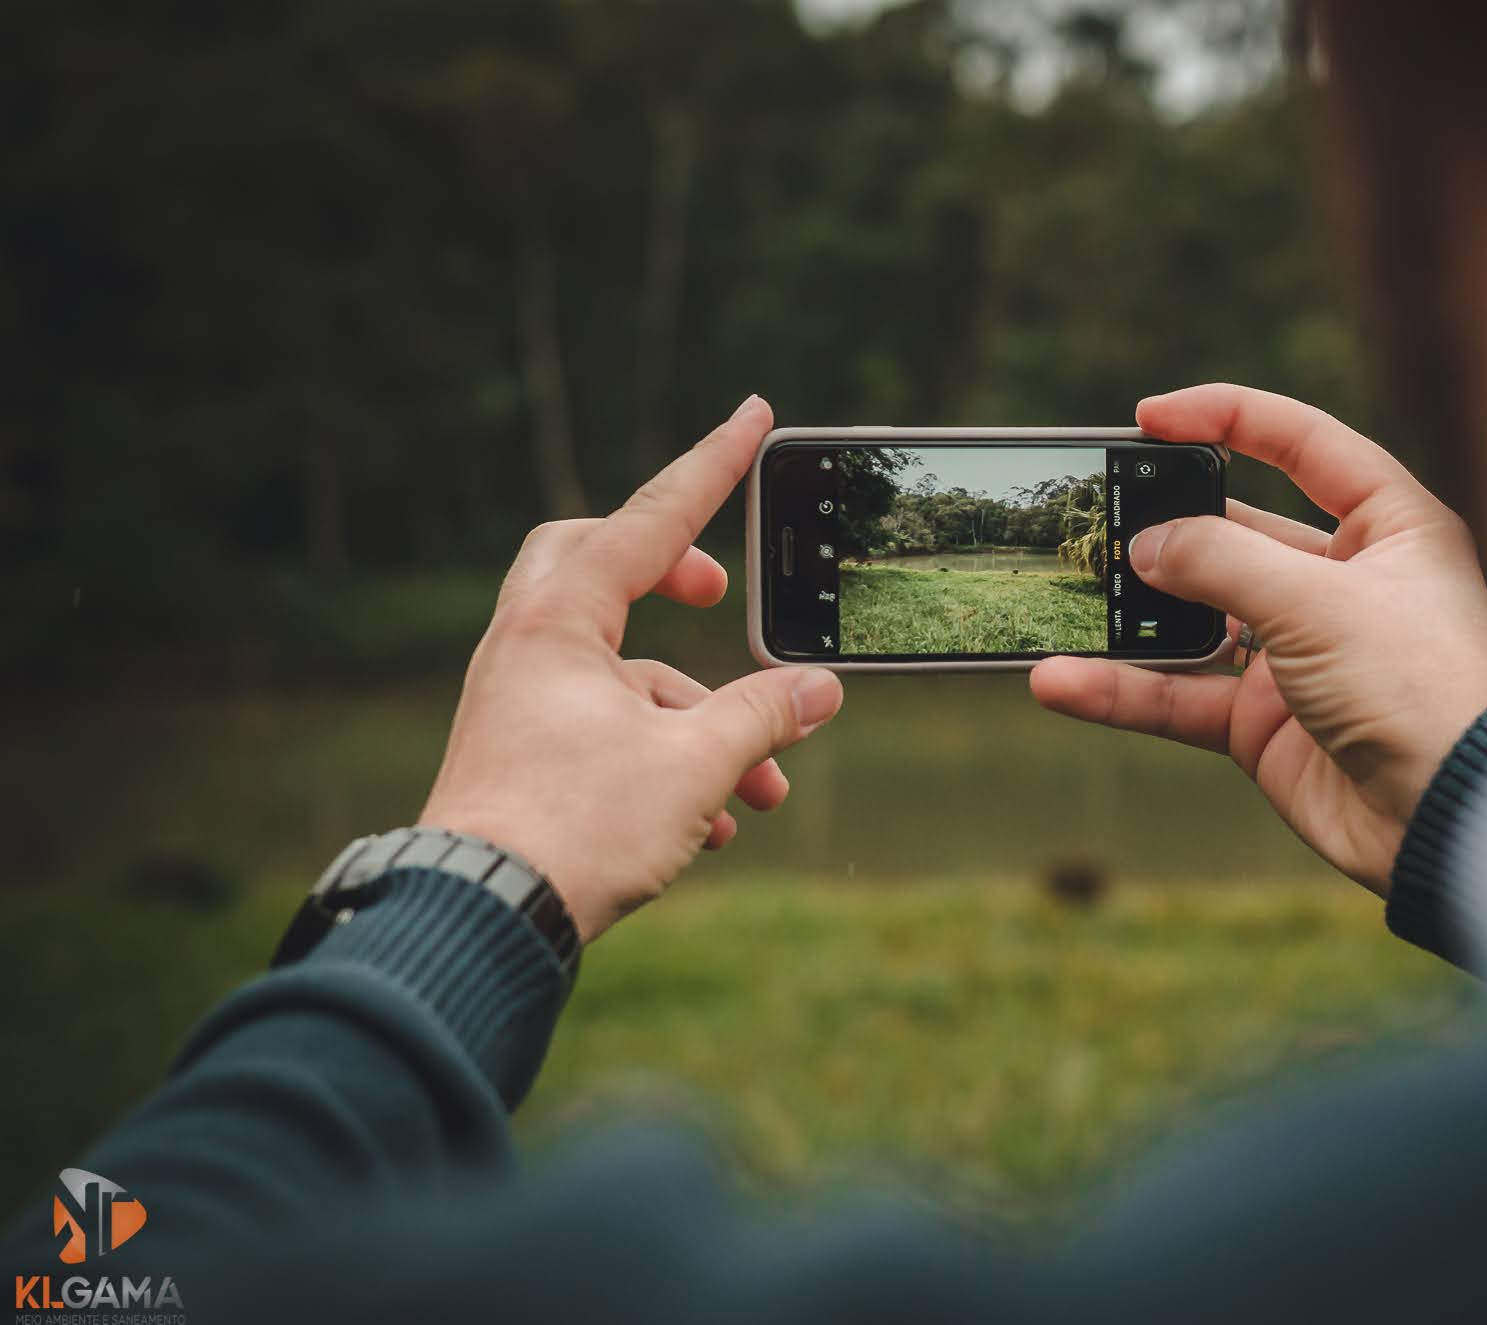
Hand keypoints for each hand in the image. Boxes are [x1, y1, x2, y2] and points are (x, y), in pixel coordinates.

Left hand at [419, 395, 842, 941]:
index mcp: (558, 622)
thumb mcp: (694, 765)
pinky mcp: (524, 757)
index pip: (651, 519)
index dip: (711, 468)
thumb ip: (762, 715)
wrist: (480, 920)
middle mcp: (527, 648)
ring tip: (757, 786)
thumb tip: (817, 690)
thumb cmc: (575, 829)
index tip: (750, 417)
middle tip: (718, 593)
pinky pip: (603, 729)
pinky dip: (662, 759)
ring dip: (697, 717)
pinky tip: (705, 826)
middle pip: (597, 563)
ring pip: (621, 673)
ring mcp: (519, 702)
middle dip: (671, 573)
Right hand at [1031, 385, 1486, 894]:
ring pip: (1197, 620)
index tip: (1149, 418)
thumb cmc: (1419, 690)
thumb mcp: (1317, 602)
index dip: (1228, 417)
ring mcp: (1300, 655)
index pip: (1303, 445)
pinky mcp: (1265, 723)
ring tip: (1067, 599)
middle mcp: (1344, 583)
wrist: (1451, 823)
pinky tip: (1061, 682)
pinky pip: (1181, 696)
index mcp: (1389, 527)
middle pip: (1236, 533)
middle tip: (1095, 518)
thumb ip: (1220, 561)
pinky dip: (1123, 691)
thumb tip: (1147, 547)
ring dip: (1132, 615)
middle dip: (1165, 527)